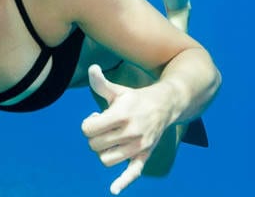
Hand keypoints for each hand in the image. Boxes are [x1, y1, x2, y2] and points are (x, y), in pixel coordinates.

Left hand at [81, 65, 177, 194]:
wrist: (166, 105)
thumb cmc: (136, 98)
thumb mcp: (118, 91)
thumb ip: (101, 83)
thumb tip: (92, 69)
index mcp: (122, 114)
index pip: (89, 129)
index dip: (88, 123)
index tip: (96, 117)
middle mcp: (131, 131)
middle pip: (94, 145)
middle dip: (95, 136)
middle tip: (104, 127)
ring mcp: (138, 145)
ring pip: (106, 159)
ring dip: (103, 151)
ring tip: (110, 140)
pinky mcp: (144, 155)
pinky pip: (133, 173)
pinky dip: (123, 182)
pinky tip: (113, 190)